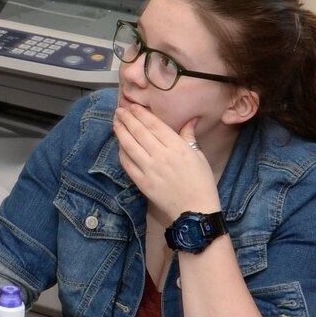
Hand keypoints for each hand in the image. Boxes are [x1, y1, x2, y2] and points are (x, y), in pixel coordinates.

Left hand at [113, 101, 218, 220]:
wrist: (195, 210)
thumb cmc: (201, 182)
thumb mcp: (199, 155)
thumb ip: (189, 136)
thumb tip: (190, 119)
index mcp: (178, 147)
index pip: (155, 125)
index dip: (141, 114)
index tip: (132, 106)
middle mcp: (162, 156)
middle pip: (139, 133)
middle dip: (127, 119)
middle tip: (119, 110)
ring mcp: (150, 170)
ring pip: (130, 147)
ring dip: (121, 133)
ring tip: (115, 123)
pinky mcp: (142, 183)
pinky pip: (127, 164)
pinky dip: (121, 153)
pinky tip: (119, 145)